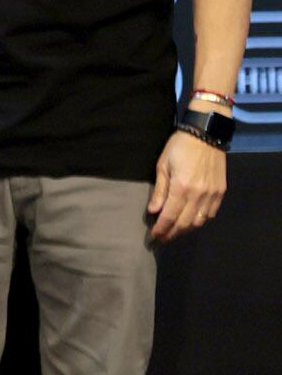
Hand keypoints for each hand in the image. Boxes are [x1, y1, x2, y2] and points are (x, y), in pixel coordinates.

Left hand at [146, 124, 226, 243]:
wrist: (206, 135)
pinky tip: (191, 221)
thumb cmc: (179, 147)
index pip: (169, 216)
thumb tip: (154, 211)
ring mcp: (212, 195)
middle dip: (172, 234)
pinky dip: (200, 221)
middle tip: (162, 240)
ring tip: (174, 233)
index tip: (154, 236)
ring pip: (199, 222)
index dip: (161, 229)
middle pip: (184, 223)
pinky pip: (210, 214)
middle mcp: (199, 195)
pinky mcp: (221, 193)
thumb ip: (160, 190)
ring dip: (185, 230)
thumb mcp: (163, 165)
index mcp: (181, 187)